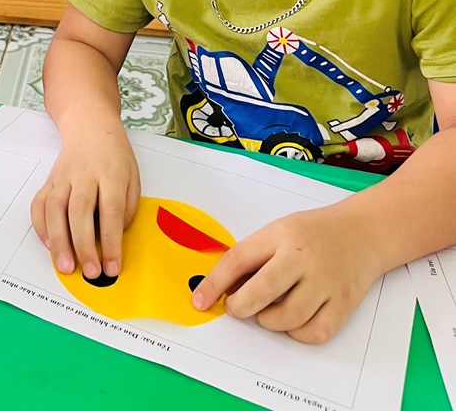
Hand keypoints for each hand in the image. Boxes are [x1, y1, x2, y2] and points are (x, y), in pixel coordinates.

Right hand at [31, 126, 139, 279]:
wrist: (89, 124)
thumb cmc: (114, 154)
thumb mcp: (133, 176)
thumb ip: (127, 208)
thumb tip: (114, 237)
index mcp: (111, 174)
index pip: (111, 211)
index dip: (111, 242)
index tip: (112, 267)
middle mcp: (85, 174)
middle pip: (80, 211)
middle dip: (83, 246)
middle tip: (89, 272)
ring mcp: (63, 176)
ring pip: (55, 208)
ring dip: (59, 240)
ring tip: (65, 265)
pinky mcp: (49, 180)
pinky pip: (39, 203)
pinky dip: (40, 226)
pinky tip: (49, 244)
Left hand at [192, 204, 381, 343]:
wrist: (363, 232)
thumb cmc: (315, 232)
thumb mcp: (279, 231)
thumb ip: (254, 255)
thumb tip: (224, 287)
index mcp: (281, 235)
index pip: (239, 260)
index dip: (215, 283)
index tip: (200, 300)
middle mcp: (303, 258)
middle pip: (262, 291)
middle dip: (241, 307)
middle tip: (236, 308)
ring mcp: (325, 282)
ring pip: (286, 318)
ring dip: (268, 321)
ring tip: (268, 310)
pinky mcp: (343, 305)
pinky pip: (313, 332)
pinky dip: (297, 333)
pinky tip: (293, 320)